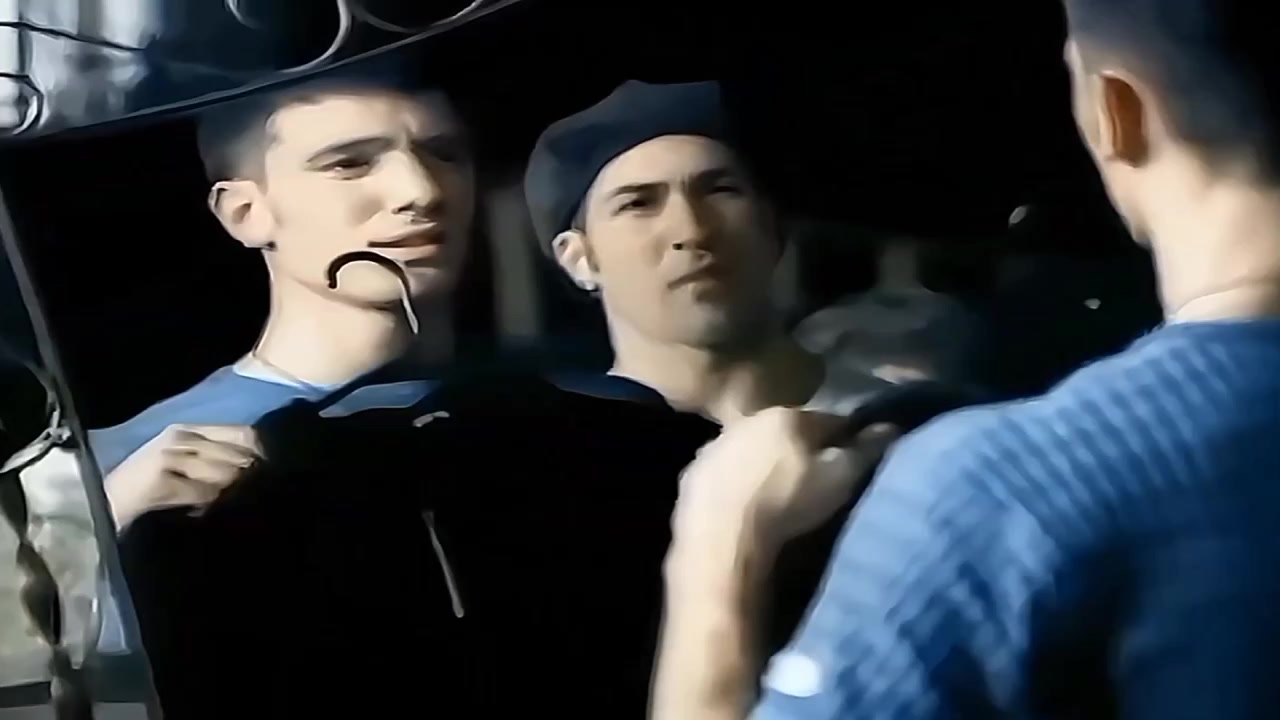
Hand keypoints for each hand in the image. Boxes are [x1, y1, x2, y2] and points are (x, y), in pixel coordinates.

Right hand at [105, 424, 262, 531]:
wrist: (101, 503)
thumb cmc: (145, 487)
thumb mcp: (182, 464)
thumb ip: (213, 459)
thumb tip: (256, 468)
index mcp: (187, 430)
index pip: (242, 433)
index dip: (261, 454)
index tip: (272, 473)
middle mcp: (181, 437)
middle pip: (237, 457)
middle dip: (247, 478)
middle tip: (251, 495)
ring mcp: (170, 456)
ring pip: (224, 476)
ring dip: (229, 494)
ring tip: (227, 506)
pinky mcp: (161, 479)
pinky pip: (204, 494)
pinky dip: (209, 506)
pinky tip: (202, 513)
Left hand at [672, 408, 899, 560]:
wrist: (721, 537)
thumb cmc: (788, 503)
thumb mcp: (840, 478)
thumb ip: (865, 449)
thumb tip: (890, 425)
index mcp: (788, 416)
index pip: (830, 420)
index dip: (845, 440)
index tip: (853, 459)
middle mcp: (748, 421)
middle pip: (787, 432)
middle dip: (802, 449)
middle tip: (814, 481)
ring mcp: (715, 446)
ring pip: (752, 450)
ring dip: (765, 464)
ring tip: (777, 497)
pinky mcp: (693, 474)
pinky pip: (724, 473)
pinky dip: (736, 483)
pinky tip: (743, 507)